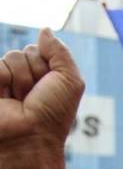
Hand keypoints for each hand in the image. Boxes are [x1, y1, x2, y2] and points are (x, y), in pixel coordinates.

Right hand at [0, 29, 83, 151]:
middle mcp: (24, 77)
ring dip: (19, 80)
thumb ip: (60, 52)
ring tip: (20, 101)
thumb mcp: (70, 81)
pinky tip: (5, 100)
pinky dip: (2, 79)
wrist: (30, 138)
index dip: (47, 67)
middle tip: (34, 96)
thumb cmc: (53, 114)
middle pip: (26, 52)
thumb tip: (44, 30)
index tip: (50, 89)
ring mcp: (4, 82)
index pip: (42, 49)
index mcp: (44, 75)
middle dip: (34, 72)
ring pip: (10, 58)